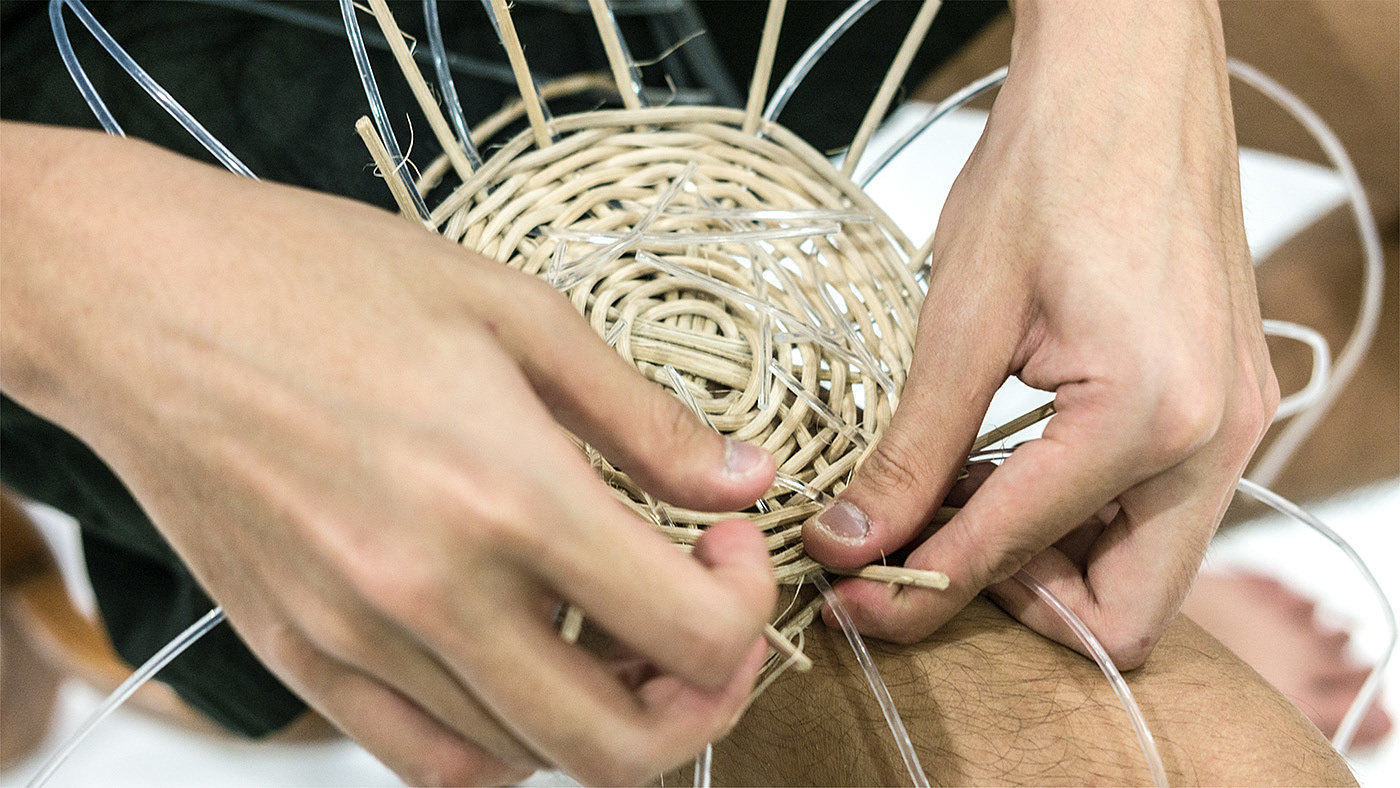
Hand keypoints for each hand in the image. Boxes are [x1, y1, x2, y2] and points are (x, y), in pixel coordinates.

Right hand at [1, 122, 777, 784]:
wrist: (141, 298)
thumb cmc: (319, 279)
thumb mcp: (514, 311)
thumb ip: (644, 417)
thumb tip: (744, 479)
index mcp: (506, 494)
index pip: (689, 634)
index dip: (748, 605)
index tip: (729, 545)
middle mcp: (433, 592)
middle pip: (619, 745)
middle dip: (702, 697)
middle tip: (704, 623)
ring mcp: (358, 639)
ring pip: (527, 758)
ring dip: (602, 709)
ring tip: (607, 622)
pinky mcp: (299, 655)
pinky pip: (424, 758)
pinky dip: (501, 740)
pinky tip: (519, 664)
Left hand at [802, 0, 1277, 666]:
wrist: (1132, 73)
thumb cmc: (1052, 162)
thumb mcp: (961, 315)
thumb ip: (913, 449)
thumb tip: (853, 542)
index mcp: (1152, 415)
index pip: (1017, 554)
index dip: (919, 589)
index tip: (850, 596)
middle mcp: (1217, 439)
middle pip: (1127, 614)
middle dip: (1017, 607)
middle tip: (926, 551)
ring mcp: (1235, 424)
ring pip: (1148, 570)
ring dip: (1050, 564)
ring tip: (958, 499)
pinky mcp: (1225, 404)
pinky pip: (1160, 511)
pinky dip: (1082, 516)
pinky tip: (1010, 465)